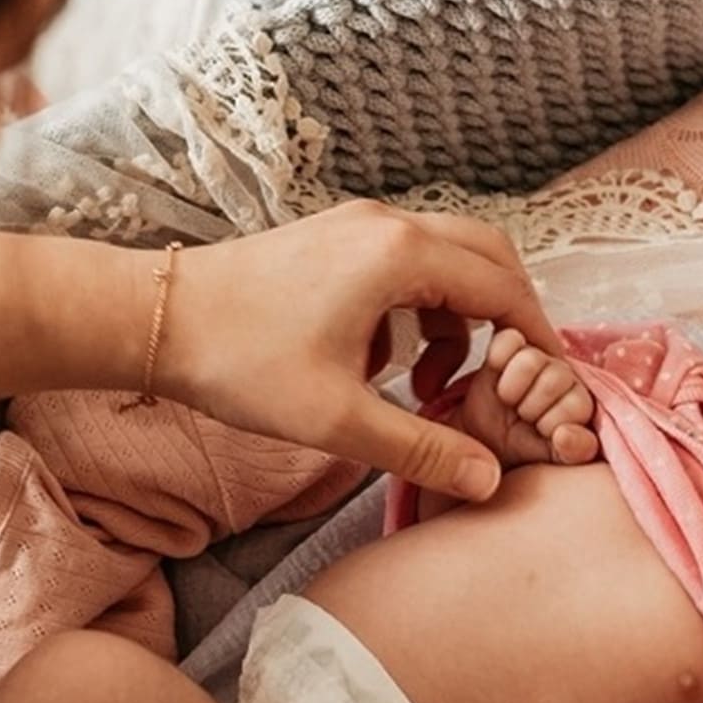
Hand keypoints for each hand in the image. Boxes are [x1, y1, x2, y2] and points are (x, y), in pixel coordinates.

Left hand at [153, 203, 563, 501]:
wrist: (153, 320)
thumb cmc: (239, 362)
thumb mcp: (336, 419)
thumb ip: (420, 448)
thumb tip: (488, 477)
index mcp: (400, 255)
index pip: (504, 287)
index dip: (538, 338)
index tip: (549, 383)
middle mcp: (389, 225)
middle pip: (488, 257)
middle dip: (509, 318)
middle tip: (510, 378)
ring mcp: (359, 225)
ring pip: (448, 259)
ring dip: (461, 317)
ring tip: (432, 385)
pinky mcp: (335, 238)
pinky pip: (408, 263)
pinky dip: (421, 308)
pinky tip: (387, 363)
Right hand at [459, 328, 598, 466]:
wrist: (480, 443)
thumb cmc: (518, 449)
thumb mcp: (551, 457)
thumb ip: (574, 449)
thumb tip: (566, 435)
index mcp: (579, 399)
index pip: (577, 404)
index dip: (553, 422)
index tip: (540, 432)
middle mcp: (561, 373)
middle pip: (556, 377)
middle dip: (532, 406)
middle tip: (521, 416)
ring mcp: (534, 356)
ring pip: (531, 359)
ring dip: (513, 388)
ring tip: (508, 401)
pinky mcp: (505, 346)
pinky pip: (509, 339)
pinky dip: (499, 356)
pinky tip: (495, 375)